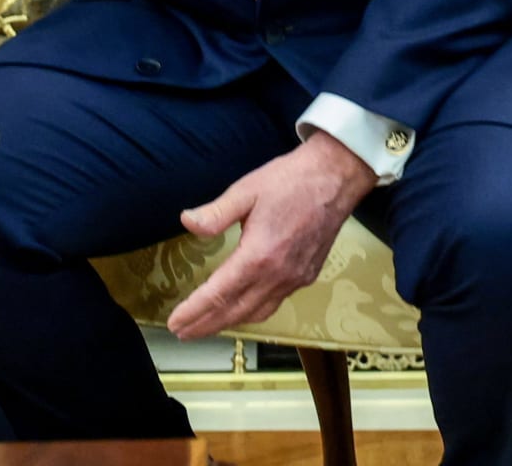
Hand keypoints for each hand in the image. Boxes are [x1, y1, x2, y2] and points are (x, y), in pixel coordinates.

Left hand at [164, 132, 377, 339]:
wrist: (336, 179)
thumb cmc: (290, 181)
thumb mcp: (246, 191)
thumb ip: (215, 213)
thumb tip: (186, 222)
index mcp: (259, 255)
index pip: (219, 294)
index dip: (195, 311)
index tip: (175, 323)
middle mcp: (278, 275)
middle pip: (236, 311)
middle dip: (207, 325)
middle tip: (182, 332)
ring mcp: (295, 278)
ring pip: (258, 312)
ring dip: (230, 323)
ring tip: (206, 326)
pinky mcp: (306, 275)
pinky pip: (275, 303)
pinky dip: (253, 313)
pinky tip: (243, 309)